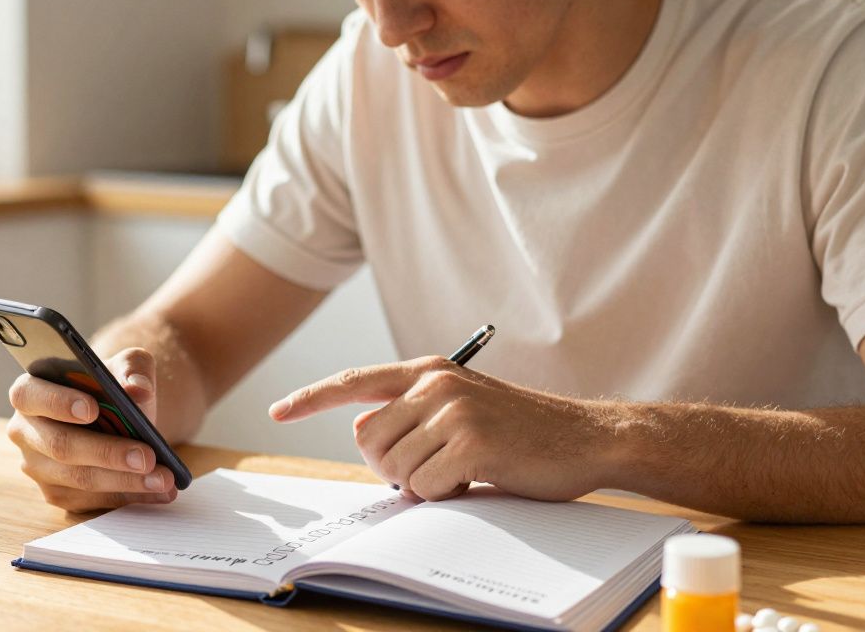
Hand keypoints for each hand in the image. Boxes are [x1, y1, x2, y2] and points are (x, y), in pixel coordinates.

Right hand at [6, 347, 177, 511]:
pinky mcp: (57, 493)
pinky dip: (128, 496)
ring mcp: (37, 466)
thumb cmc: (114, 386)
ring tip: (164, 478)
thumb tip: (138, 389)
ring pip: (79, 478)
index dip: (57, 402)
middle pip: (60, 445)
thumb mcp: (127, 365)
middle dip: (107, 453)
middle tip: (147, 457)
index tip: (91, 409)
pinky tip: (158, 492)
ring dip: (125, 481)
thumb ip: (132, 368)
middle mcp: (25, 431)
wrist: (119, 416)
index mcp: (30, 390)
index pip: (30, 395)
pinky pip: (91, 500)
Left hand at [269, 356, 620, 501]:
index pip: (353, 382)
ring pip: (393, 467)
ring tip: (463, 469)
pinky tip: (478, 477)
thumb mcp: (461, 409)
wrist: (586, 437)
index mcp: (428, 371)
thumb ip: (413, 414)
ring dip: (422, 483)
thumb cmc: (521, 432)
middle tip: (436, 469)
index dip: (311, 397)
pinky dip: (445, 493)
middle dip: (391, 467)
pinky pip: (424, 485)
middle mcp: (434, 382)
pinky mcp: (469, 440)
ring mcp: (452, 409)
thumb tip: (363, 433)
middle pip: (367, 440)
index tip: (278, 410)